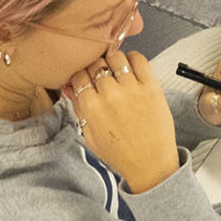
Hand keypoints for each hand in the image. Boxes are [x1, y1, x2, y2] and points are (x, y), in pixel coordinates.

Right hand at [64, 46, 178, 193]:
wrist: (150, 163)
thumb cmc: (120, 153)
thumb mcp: (90, 135)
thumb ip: (78, 109)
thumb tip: (69, 87)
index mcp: (92, 108)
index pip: (79, 75)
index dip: (81, 75)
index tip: (85, 78)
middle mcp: (110, 96)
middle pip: (95, 63)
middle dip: (95, 67)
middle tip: (101, 74)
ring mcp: (132, 90)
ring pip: (116, 57)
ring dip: (113, 60)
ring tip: (116, 70)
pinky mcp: (151, 87)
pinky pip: (139, 59)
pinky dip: (133, 58)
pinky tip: (131, 68)